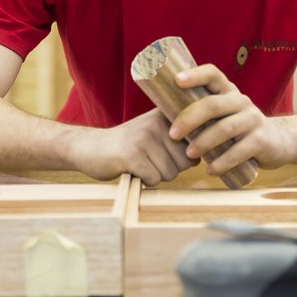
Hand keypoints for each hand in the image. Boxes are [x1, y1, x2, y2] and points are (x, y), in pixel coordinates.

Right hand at [69, 109, 194, 185]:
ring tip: (139, 163)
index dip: (185, 157)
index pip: (196, 144)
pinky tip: (131, 169)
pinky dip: (144, 180)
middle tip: (148, 159)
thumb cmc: (128, 145)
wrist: (88, 148)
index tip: (167, 153)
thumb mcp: (154, 132)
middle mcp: (157, 123)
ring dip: (156, 175)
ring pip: (170, 173)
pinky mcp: (132, 155)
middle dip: (170, 169)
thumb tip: (207, 154)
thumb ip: (179, 137)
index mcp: (165, 116)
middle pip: (186, 162)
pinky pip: (154, 179)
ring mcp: (144, 138)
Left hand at [169, 65, 296, 175]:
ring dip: (203, 142)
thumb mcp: (226, 113)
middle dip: (189, 119)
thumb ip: (205, 112)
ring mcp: (253, 120)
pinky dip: (222, 162)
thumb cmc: (241, 128)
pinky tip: (211, 170)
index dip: (194, 75)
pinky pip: (239, 152)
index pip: (212, 74)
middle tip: (173, 134)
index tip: (176, 81)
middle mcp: (242, 102)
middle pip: (213, 104)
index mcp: (229, 91)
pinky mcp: (261, 141)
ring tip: (190, 154)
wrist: (280, 142)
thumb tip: (165, 113)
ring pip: (225, 129)